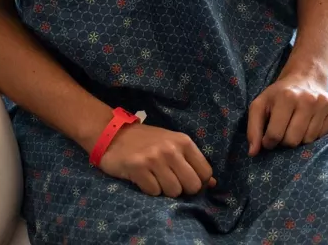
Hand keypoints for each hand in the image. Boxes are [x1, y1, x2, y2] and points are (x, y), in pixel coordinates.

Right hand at [99, 123, 216, 197]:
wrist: (116, 134)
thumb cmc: (149, 141)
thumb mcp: (174, 144)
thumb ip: (192, 161)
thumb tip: (212, 183)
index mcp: (184, 142)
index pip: (205, 172)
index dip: (199, 182)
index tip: (188, 181)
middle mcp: (171, 149)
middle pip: (192, 185)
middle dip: (183, 190)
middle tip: (172, 183)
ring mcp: (154, 159)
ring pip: (174, 191)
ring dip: (165, 191)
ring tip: (157, 179)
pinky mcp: (138, 168)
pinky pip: (154, 192)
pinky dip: (150, 190)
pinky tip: (144, 179)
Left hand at [247, 70, 327, 155]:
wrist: (305, 76)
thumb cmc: (279, 94)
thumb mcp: (260, 105)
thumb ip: (253, 129)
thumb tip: (253, 153)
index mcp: (287, 97)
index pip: (275, 135)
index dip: (268, 141)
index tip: (268, 136)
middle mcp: (307, 99)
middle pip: (292, 141)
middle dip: (284, 141)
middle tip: (283, 129)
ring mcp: (323, 103)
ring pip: (308, 140)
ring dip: (299, 138)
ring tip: (296, 125)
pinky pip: (321, 136)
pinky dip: (312, 134)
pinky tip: (308, 122)